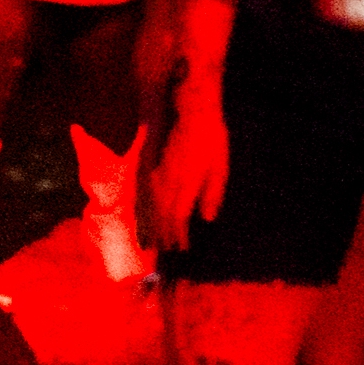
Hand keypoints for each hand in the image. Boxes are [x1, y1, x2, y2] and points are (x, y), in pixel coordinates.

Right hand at [143, 98, 228, 256]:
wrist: (191, 112)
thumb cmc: (211, 139)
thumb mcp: (220, 167)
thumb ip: (213, 193)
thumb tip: (207, 218)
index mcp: (186, 185)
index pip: (178, 218)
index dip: (178, 235)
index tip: (180, 249)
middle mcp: (167, 183)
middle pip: (160, 216)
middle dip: (161, 235)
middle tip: (161, 252)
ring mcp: (155, 175)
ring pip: (149, 206)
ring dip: (149, 225)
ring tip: (148, 241)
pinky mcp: (149, 167)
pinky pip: (144, 193)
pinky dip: (143, 208)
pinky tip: (143, 215)